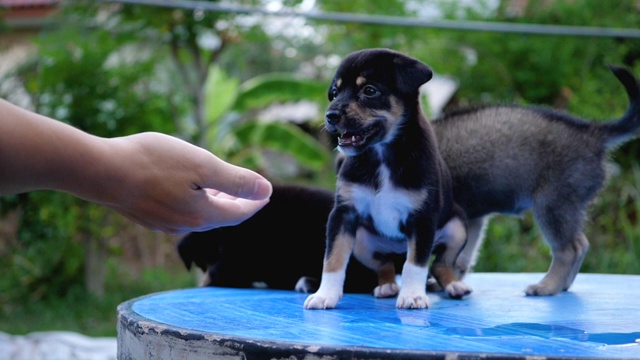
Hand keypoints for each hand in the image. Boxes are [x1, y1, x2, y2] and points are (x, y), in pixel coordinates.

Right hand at [98, 132, 272, 233]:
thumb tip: (267, 190)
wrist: (100, 171)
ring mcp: (162, 223)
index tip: (265, 193)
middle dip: (236, 204)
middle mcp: (184, 225)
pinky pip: (179, 212)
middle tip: (248, 192)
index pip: (238, 214)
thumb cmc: (153, 163)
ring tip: (221, 189)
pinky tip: (186, 190)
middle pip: (219, 217)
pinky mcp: (145, 215)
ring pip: (198, 215)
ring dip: (214, 203)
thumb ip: (236, 180)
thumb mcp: (202, 165)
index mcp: (202, 215)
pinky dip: (193, 202)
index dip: (254, 203)